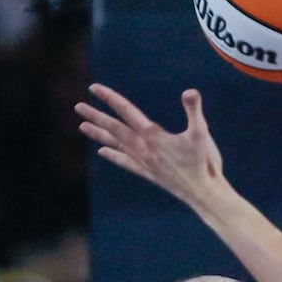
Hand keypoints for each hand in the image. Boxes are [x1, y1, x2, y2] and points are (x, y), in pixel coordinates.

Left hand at [76, 85, 225, 209]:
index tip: (94, 88)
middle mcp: (143, 148)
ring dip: (99, 134)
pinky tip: (102, 151)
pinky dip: (113, 155)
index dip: (110, 98)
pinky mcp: (148, 173)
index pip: (127, 112)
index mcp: (153, 136)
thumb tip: (190, 91)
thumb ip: (194, 111)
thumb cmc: (203, 163)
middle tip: (78, 106)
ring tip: (82, 126)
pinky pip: (125, 162)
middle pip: (115, 129)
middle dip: (96, 116)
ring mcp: (144, 162)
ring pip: (116, 144)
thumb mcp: (201, 134)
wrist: (202, 193)